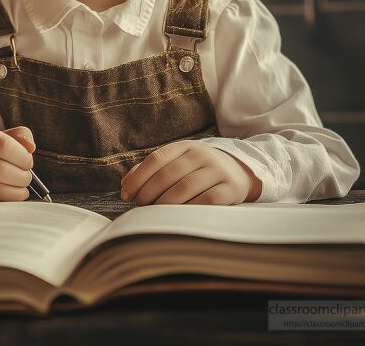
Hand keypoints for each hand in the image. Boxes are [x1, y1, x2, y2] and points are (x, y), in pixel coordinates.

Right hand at [0, 122, 35, 202]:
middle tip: (26, 175)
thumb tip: (30, 146)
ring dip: (19, 190)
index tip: (28, 161)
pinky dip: (9, 201)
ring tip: (22, 186)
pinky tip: (12, 194)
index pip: (3, 145)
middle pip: (1, 169)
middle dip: (23, 176)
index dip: (23, 156)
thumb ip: (19, 136)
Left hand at [120, 141, 261, 205]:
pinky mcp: (231, 188)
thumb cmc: (199, 170)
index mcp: (185, 146)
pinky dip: (188, 210)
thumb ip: (152, 171)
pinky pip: (206, 201)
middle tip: (140, 207)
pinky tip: (177, 218)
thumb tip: (125, 186)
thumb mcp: (178, 162)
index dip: (138, 177)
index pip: (156, 159)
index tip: (125, 194)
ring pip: (185, 188)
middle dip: (149, 193)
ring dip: (164, 203)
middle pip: (168, 174)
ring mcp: (217, 170)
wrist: (240, 171)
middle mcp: (201, 155)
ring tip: (154, 214)